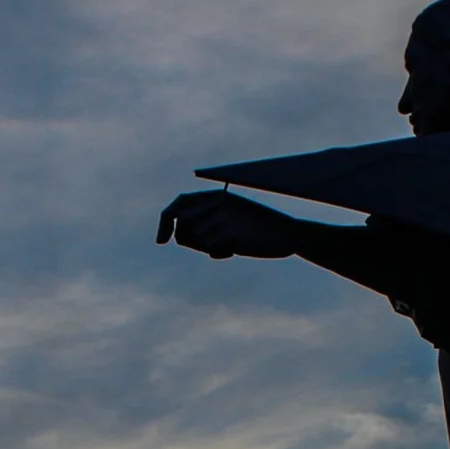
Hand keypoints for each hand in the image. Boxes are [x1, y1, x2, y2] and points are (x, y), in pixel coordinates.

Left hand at [155, 190, 298, 259]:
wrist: (289, 234)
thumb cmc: (258, 230)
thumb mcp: (231, 218)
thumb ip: (206, 221)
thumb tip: (176, 236)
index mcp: (217, 194)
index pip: (179, 203)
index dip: (164, 221)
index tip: (160, 241)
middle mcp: (218, 202)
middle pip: (181, 225)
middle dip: (186, 240)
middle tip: (209, 245)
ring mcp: (224, 217)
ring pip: (194, 239)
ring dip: (207, 247)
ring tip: (229, 245)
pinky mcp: (231, 232)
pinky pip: (209, 249)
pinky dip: (219, 254)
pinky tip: (237, 250)